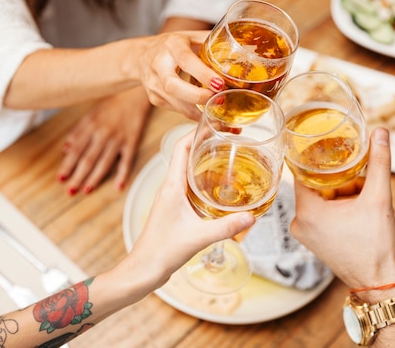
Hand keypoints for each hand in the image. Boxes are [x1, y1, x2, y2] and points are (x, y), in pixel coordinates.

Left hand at [57, 87, 149, 194]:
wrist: (135, 93)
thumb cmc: (111, 104)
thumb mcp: (91, 114)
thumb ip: (78, 131)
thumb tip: (65, 148)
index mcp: (91, 126)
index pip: (76, 149)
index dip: (67, 164)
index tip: (60, 178)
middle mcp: (103, 133)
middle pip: (88, 159)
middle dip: (78, 176)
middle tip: (70, 191)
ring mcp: (118, 139)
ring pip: (104, 162)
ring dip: (94, 178)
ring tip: (86, 190)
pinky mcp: (132, 142)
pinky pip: (126, 161)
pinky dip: (123, 174)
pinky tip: (118, 187)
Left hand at [116, 131, 255, 288]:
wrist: (143, 270)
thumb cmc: (162, 251)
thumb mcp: (198, 237)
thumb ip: (225, 227)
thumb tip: (251, 217)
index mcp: (171, 186)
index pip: (181, 147)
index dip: (197, 132)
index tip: (216, 125)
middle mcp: (170, 187)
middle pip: (185, 154)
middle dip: (205, 142)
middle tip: (229, 139)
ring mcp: (171, 198)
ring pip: (187, 169)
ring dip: (204, 160)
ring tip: (227, 157)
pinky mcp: (174, 209)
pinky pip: (189, 185)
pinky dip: (203, 178)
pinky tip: (219, 187)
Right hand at [131, 31, 225, 119]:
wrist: (140, 57)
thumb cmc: (171, 46)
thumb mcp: (189, 37)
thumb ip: (211, 42)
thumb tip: (242, 47)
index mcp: (171, 46)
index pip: (186, 60)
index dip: (202, 73)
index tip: (219, 83)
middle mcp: (159, 65)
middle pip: (174, 86)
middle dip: (197, 97)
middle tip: (219, 101)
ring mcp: (154, 85)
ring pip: (176, 103)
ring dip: (199, 111)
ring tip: (220, 114)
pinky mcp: (155, 99)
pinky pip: (178, 110)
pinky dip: (195, 115)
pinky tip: (208, 115)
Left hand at [290, 127, 394, 287]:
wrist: (379, 283)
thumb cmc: (375, 247)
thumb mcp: (378, 198)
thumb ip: (379, 163)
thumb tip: (381, 133)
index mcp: (306, 211)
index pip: (302, 171)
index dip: (318, 157)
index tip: (330, 144)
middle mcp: (299, 223)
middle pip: (316, 184)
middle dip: (340, 178)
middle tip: (360, 176)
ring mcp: (306, 233)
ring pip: (322, 198)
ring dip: (342, 193)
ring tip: (363, 197)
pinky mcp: (315, 240)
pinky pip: (323, 213)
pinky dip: (339, 206)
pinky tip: (358, 209)